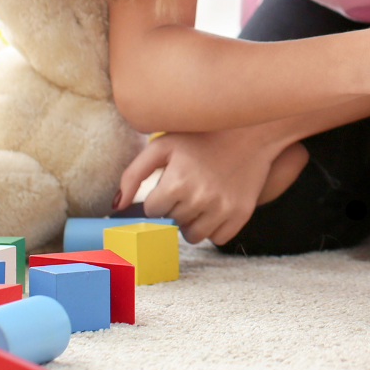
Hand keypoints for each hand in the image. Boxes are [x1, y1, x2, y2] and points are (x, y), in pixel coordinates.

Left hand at [114, 126, 305, 245]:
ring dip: (193, 221)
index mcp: (176, 183)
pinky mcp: (241, 215)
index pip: (152, 211)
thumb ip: (134, 174)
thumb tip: (117, 206)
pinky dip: (215, 227)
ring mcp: (222, 209)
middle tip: (190, 185)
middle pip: (171, 224)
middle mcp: (199, 199)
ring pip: (193, 236)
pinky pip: (217, 238)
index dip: (160, 197)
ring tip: (203, 196)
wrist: (252, 131)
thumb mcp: (164, 145)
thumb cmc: (202, 137)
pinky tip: (218, 204)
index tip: (171, 182)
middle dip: (176, 207)